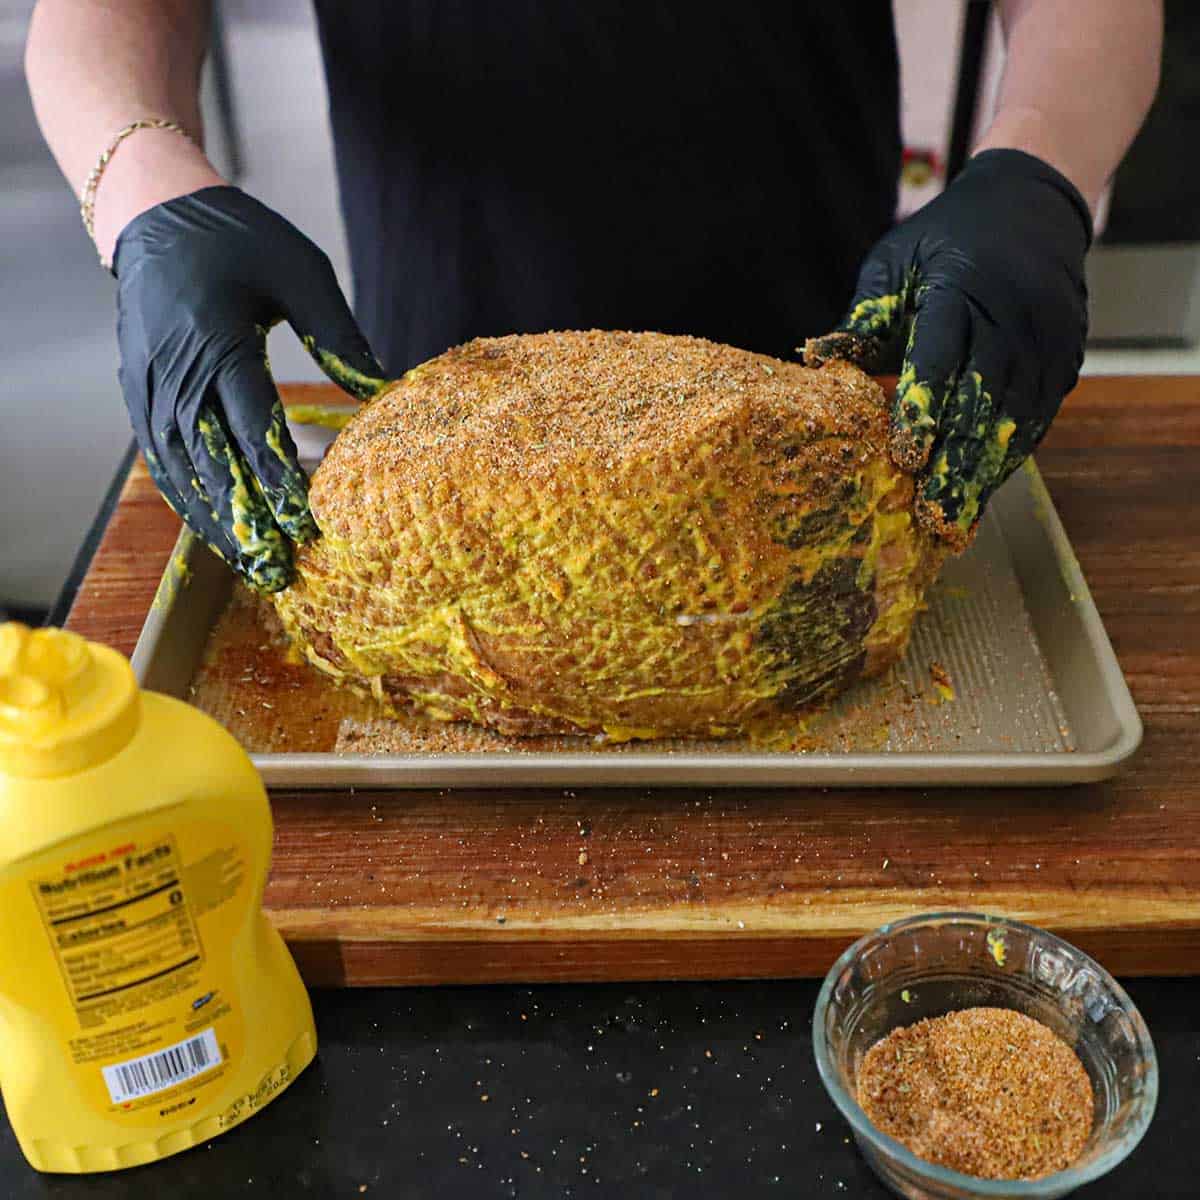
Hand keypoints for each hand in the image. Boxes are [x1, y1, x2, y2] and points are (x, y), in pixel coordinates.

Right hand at [114, 186, 385, 590]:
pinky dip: (184, 496)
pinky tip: (211, 527)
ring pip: (179, 468)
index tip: (306, 525)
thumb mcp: (301, 271)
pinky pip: (158, 456)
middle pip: (211, 461)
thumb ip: (340, 335)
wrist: (154, 213)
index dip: (278, 481)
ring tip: (248, 564)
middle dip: (245, 520)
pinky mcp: (137, 390)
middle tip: (277, 571)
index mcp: (217, 340)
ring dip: (213, 519)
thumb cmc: (238, 238)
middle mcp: (176, 370)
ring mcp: (149, 383)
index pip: (250, 425)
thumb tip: (385, 392)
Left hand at [805, 149, 1090, 549]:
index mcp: (962, 288)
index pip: (942, 358)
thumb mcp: (895, 264)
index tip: (907, 456)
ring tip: (959, 516)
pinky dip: (1013, 452)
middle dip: (959, 460)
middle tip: (935, 513)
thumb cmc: (945, 239)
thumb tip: (817, 362)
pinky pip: (1040, 412)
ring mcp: (1048, 336)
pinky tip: (986, 485)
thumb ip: (864, 319)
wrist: (1031, 205)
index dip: (924, 409)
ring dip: (988, 469)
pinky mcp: (1067, 354)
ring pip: (1019, 414)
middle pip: (986, 397)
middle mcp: (1013, 314)